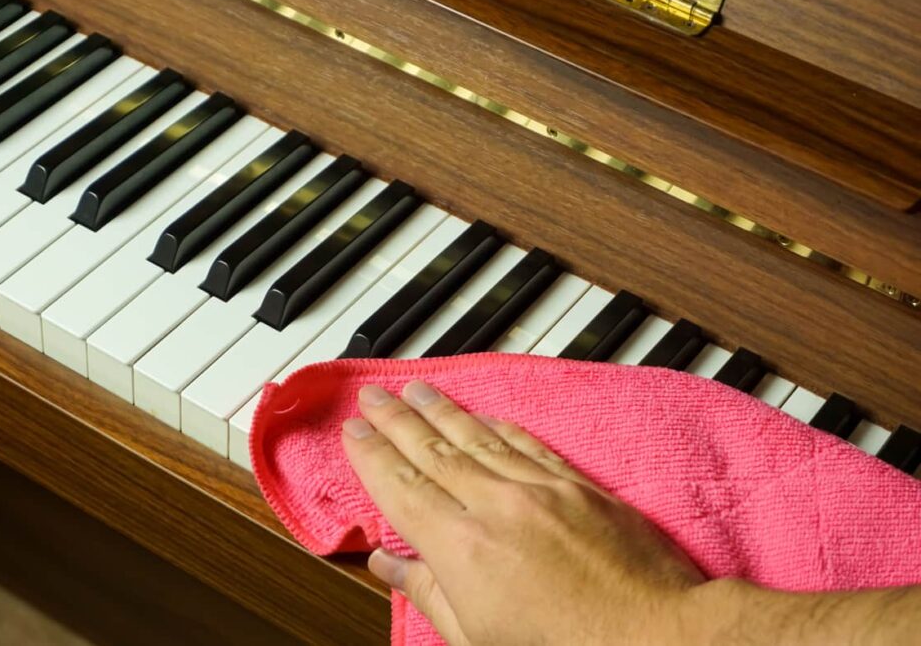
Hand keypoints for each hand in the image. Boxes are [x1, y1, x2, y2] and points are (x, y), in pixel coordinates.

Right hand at [341, 380, 706, 644]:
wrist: (655, 638)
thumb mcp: (476, 638)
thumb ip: (427, 592)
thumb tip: (386, 562)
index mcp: (462, 548)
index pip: (402, 486)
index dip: (373, 455)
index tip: (354, 431)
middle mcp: (497, 506)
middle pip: (433, 450)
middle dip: (396, 419)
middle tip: (372, 395)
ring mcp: (540, 490)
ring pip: (477, 437)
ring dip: (441, 410)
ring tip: (415, 389)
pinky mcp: (578, 486)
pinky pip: (528, 443)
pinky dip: (499, 425)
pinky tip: (480, 413)